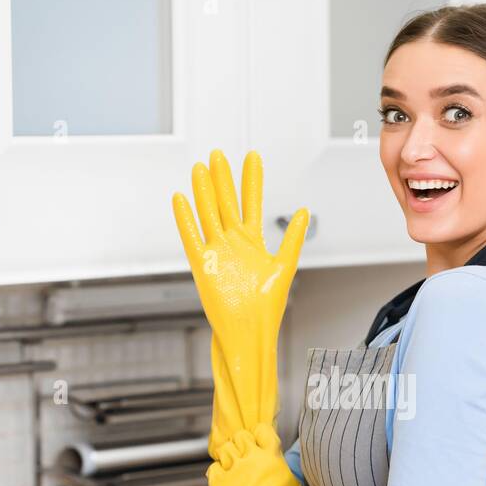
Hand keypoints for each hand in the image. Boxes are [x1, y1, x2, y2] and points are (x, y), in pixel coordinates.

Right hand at [171, 149, 310, 457]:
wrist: (250, 331)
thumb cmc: (267, 306)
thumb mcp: (284, 266)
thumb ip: (291, 238)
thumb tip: (303, 211)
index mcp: (252, 242)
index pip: (251, 203)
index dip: (251, 181)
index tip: (252, 157)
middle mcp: (232, 243)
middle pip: (226, 203)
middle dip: (223, 179)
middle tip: (219, 154)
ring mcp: (217, 252)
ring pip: (208, 214)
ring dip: (204, 192)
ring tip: (200, 167)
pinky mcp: (203, 265)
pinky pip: (192, 237)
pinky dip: (186, 219)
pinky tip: (181, 198)